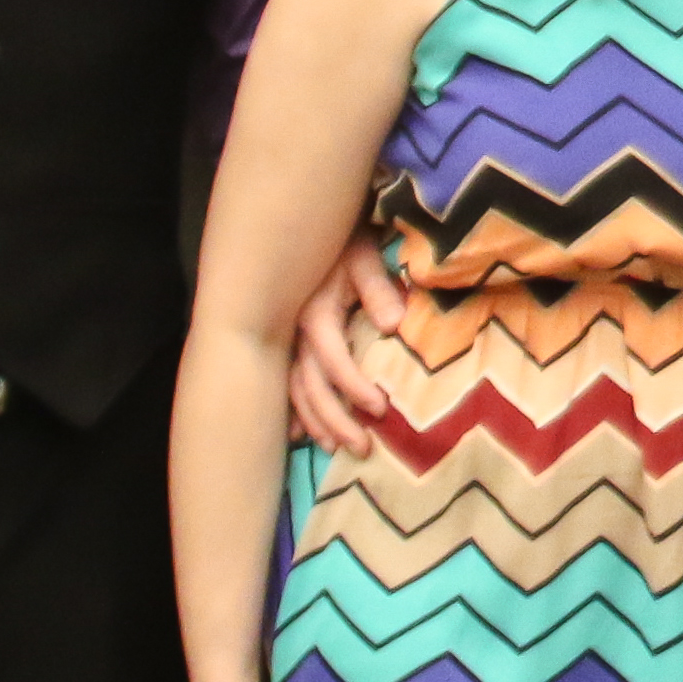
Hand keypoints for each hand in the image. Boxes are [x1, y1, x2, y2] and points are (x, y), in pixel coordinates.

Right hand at [283, 235, 404, 455]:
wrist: (320, 233)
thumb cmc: (351, 246)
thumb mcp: (366, 259)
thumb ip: (379, 290)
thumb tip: (395, 325)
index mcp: (315, 315)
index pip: (332, 361)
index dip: (353, 388)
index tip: (380, 410)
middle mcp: (297, 334)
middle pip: (310, 387)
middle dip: (334, 420)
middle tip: (362, 449)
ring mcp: (291, 341)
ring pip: (296, 390)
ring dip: (315, 422)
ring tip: (335, 448)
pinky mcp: (293, 344)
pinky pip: (287, 384)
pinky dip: (294, 411)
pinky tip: (299, 435)